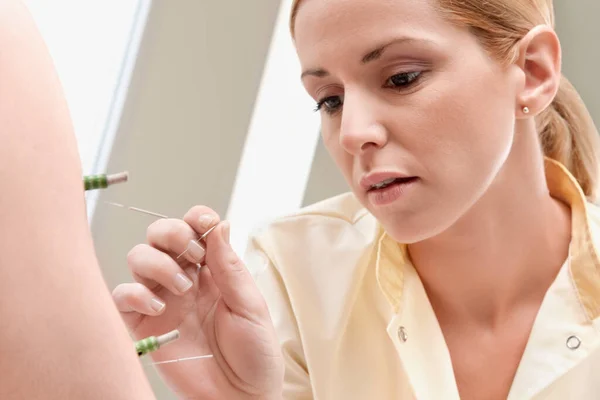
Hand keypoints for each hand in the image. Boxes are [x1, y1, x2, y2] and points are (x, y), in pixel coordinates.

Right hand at [112, 206, 283, 398]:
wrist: (239, 396)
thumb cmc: (254, 353)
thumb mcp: (249, 305)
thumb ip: (229, 266)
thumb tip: (220, 223)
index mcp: (214, 269)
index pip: (196, 228)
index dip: (196, 218)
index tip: (203, 222)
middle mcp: (185, 278)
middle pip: (160, 234)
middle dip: (172, 233)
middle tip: (192, 255)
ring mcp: (163, 299)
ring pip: (139, 257)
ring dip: (157, 263)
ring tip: (182, 288)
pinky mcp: (144, 325)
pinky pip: (122, 296)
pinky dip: (133, 293)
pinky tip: (158, 306)